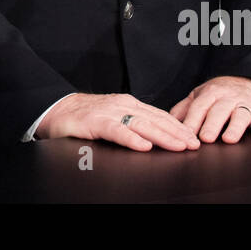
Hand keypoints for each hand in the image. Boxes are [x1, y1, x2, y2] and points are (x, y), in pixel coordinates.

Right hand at [36, 93, 199, 151]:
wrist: (56, 109)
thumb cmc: (85, 117)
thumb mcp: (114, 118)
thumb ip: (132, 124)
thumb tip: (156, 137)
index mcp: (129, 104)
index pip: (159, 115)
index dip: (178, 126)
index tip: (194, 138)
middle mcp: (122, 105)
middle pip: (155, 119)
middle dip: (177, 132)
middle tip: (194, 144)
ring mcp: (109, 113)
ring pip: (140, 124)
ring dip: (162, 135)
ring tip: (178, 145)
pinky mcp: (94, 122)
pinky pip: (116, 131)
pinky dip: (131, 138)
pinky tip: (144, 145)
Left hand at [170, 76, 250, 143]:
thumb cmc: (223, 94)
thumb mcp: (201, 96)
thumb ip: (185, 108)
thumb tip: (167, 121)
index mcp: (211, 94)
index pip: (199, 107)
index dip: (192, 120)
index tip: (185, 134)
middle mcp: (229, 98)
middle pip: (219, 111)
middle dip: (212, 124)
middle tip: (205, 138)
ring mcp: (247, 104)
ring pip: (241, 115)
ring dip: (235, 127)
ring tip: (228, 139)